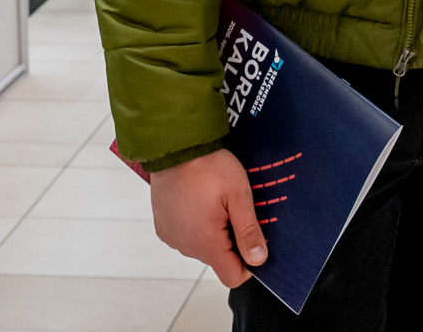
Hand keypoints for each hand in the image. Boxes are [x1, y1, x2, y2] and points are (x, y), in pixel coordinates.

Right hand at [150, 149, 267, 286]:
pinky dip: (196, 224)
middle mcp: (186, 246)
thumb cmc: (209, 167)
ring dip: (213, 231)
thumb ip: (249, 231)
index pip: (232, 275)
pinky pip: (187, 236)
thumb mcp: (239, 195)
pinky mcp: (164, 227)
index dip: (248, 263)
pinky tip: (199, 201)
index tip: (253, 239)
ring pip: (202, 246)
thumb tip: (259, 260)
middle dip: (231, 239)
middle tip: (234, 208)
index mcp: (206, 243)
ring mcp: (172, 237)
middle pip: (218, 259)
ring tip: (214, 201)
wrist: (176, 147)